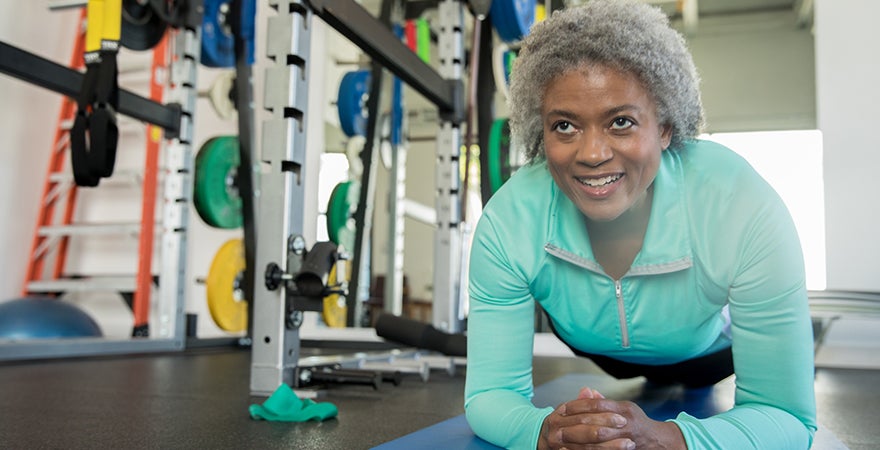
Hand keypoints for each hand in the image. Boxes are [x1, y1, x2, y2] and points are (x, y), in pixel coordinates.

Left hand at [537, 387, 685, 449]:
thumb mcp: (623, 408)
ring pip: (596, 442)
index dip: (577, 406)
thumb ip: (603, 402)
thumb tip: (586, 391)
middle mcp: (626, 424)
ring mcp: (625, 440)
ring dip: (576, 442)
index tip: (561, 409)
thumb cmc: (637, 423)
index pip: (596, 405)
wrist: (658, 442)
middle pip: (594, 424)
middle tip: (556, 427)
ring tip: (560, 440)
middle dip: (573, 426)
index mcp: (624, 409)